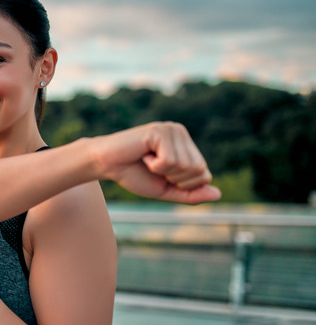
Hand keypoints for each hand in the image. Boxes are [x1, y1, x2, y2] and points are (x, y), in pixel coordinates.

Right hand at [94, 122, 221, 203]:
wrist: (106, 164)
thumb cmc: (134, 175)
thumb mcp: (166, 190)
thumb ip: (190, 194)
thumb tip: (217, 194)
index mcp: (186, 145)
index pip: (204, 174)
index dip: (182, 185)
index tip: (161, 174)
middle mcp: (181, 133)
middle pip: (198, 170)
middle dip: (174, 179)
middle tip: (153, 168)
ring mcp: (171, 129)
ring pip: (185, 166)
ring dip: (162, 172)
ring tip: (147, 160)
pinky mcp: (159, 131)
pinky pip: (169, 160)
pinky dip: (155, 166)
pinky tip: (143, 155)